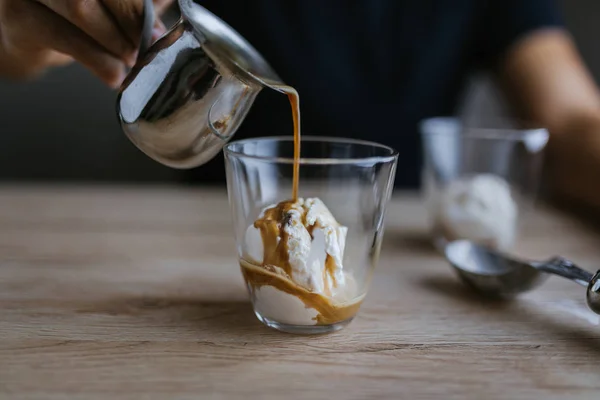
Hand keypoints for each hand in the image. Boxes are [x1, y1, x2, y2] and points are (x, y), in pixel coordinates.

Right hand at [0, 0, 173, 86]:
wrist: (31, 34)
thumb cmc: (80, 15)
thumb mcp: (115, 4)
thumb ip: (143, 2)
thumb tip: (184, 8)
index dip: (138, 4)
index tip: (159, 29)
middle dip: (132, 19)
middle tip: (147, 46)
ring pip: (81, 6)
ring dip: (116, 40)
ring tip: (131, 61)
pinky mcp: (19, 16)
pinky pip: (64, 37)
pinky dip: (98, 61)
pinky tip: (114, 76)